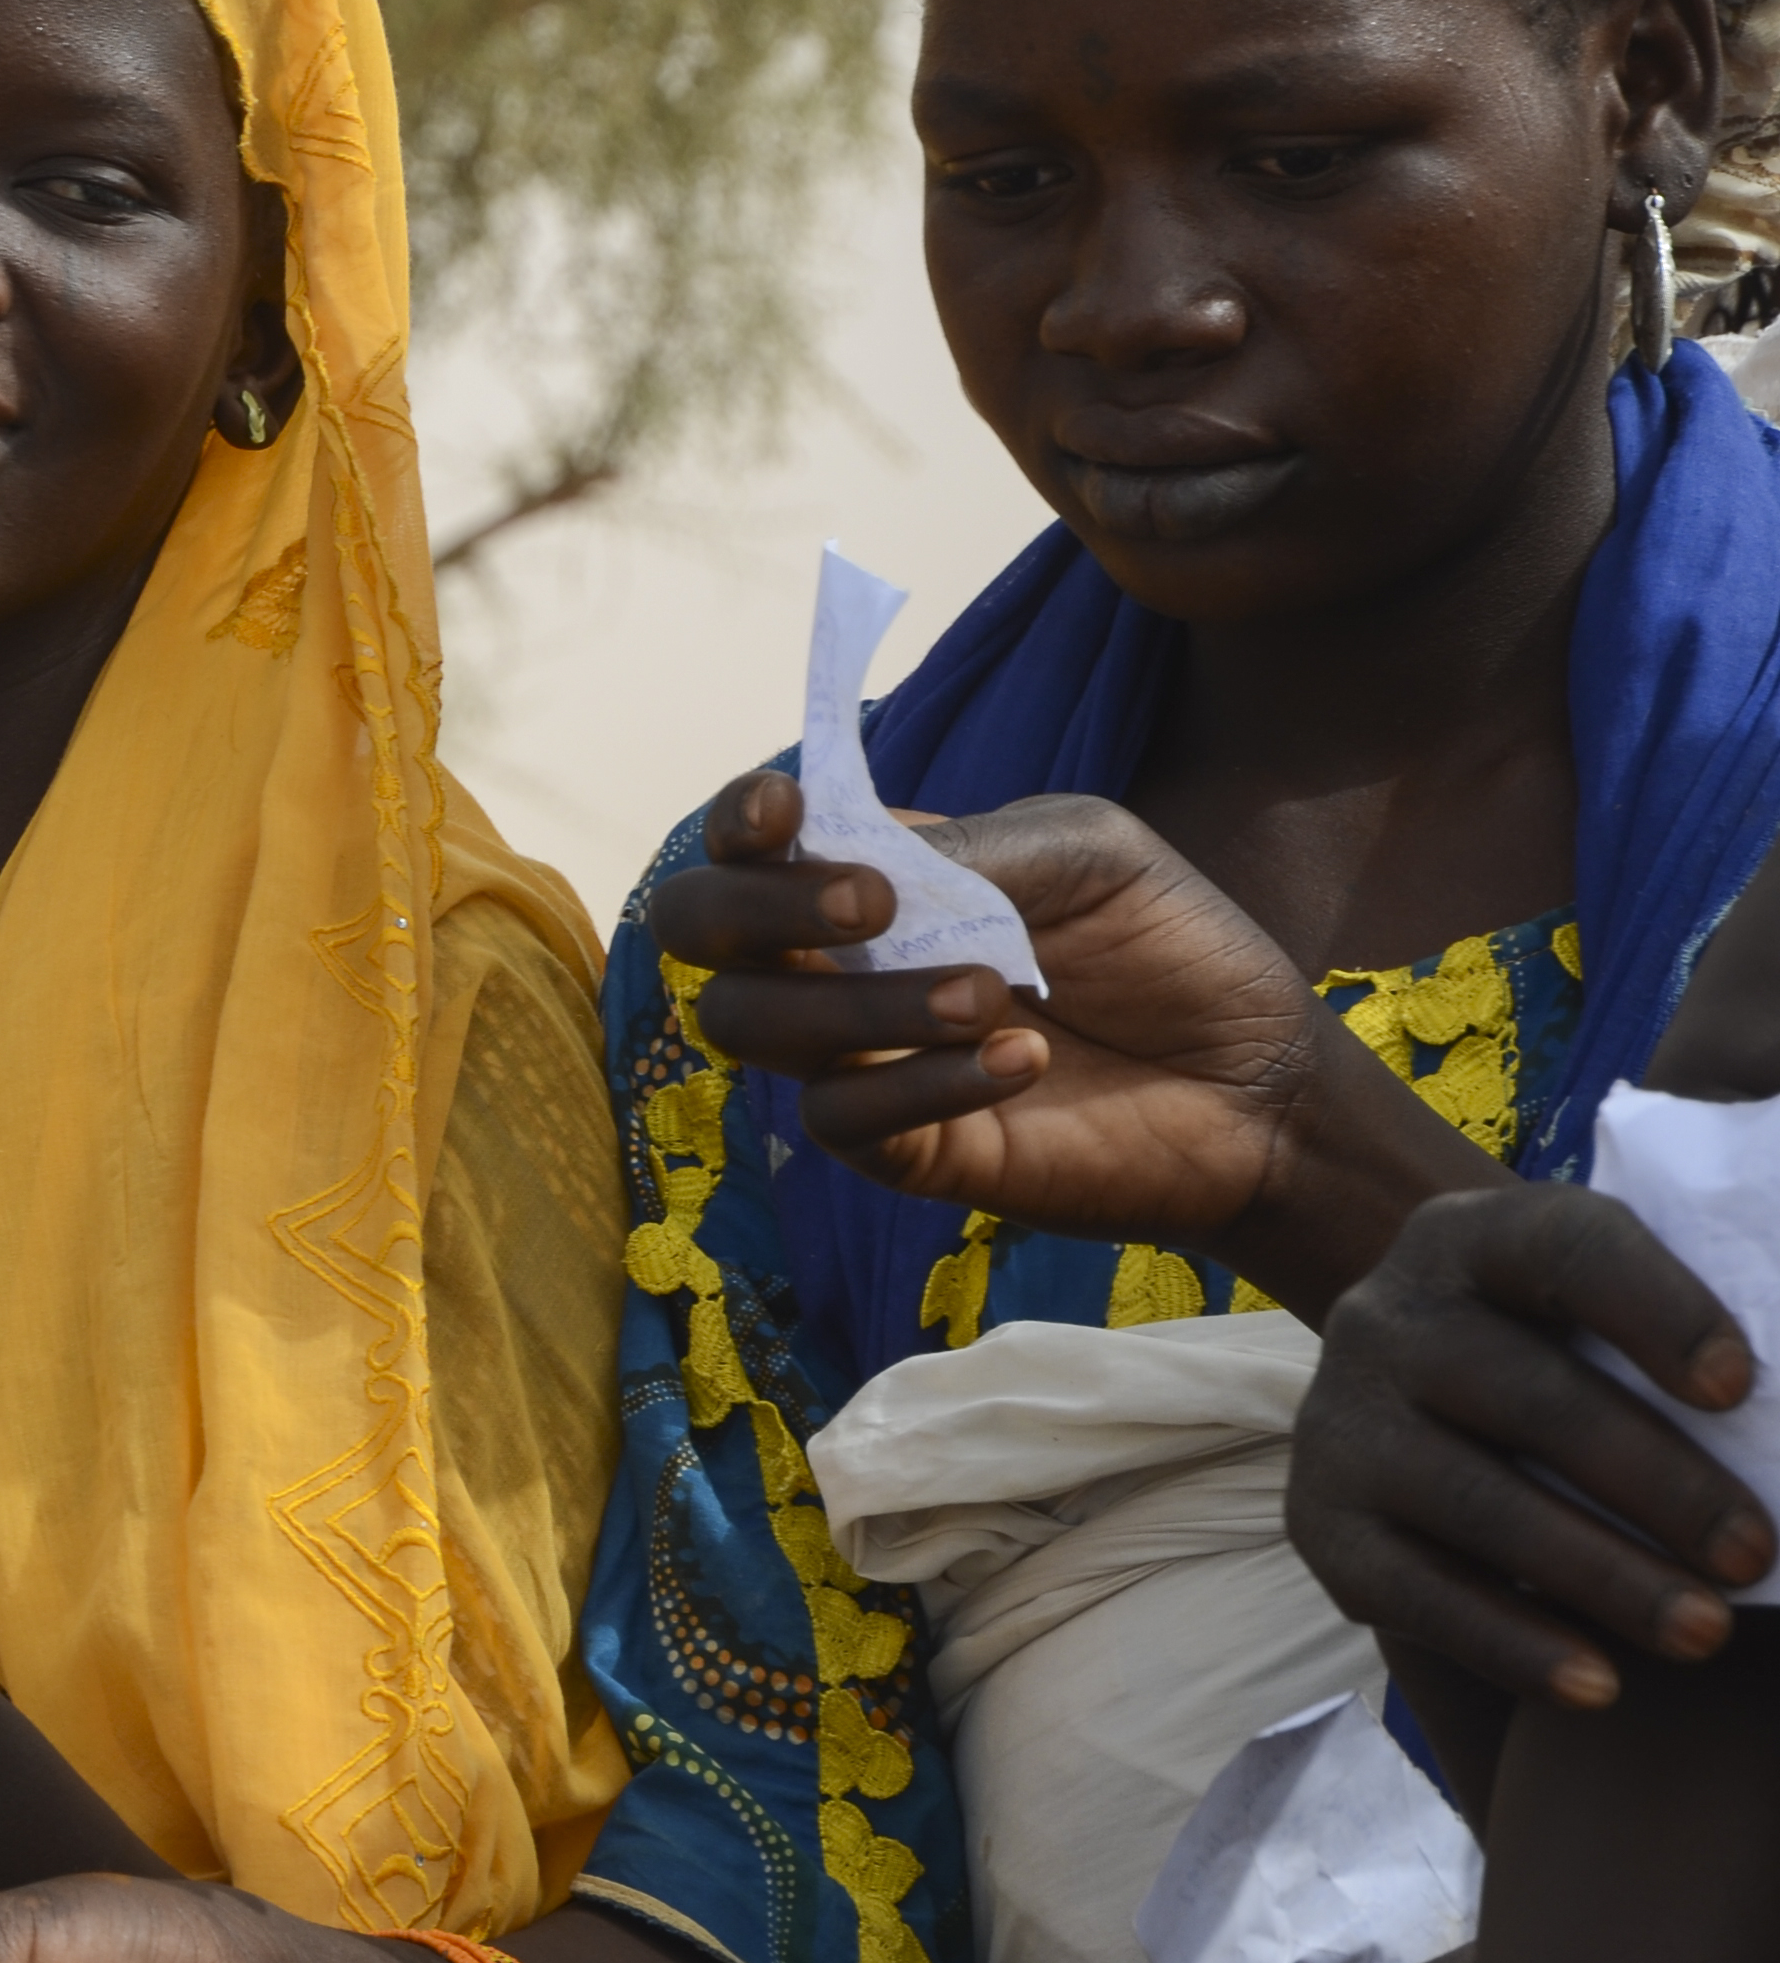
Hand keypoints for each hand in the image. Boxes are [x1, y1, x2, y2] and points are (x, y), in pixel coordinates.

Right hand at [656, 770, 1488, 1308]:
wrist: (1261, 1086)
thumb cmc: (1177, 955)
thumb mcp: (1090, 854)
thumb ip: (973, 849)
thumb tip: (865, 869)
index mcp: (878, 876)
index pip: (749, 842)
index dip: (740, 822)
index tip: (788, 815)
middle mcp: (842, 963)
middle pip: (700, 930)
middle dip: (758, 908)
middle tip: (873, 909)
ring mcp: (860, 1058)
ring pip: (755, 1024)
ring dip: (861, 1003)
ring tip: (991, 996)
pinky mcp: (898, 1147)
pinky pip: (841, 1114)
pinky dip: (925, 1081)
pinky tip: (1020, 1063)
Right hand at [1291, 1183, 1766, 1714]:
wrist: (1426, 1401)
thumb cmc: (1577, 1359)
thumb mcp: (1609, 1312)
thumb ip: (1692, 1348)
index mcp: (1475, 1240)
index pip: (1567, 1249)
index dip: (1655, 1311)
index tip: (1738, 1387)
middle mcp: (1386, 1316)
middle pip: (1528, 1395)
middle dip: (1657, 1483)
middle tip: (1756, 1556)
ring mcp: (1341, 1419)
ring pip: (1473, 1499)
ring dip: (1601, 1575)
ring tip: (1705, 1632)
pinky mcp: (1320, 1521)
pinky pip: (1414, 1591)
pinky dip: (1511, 1644)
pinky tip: (1600, 1685)